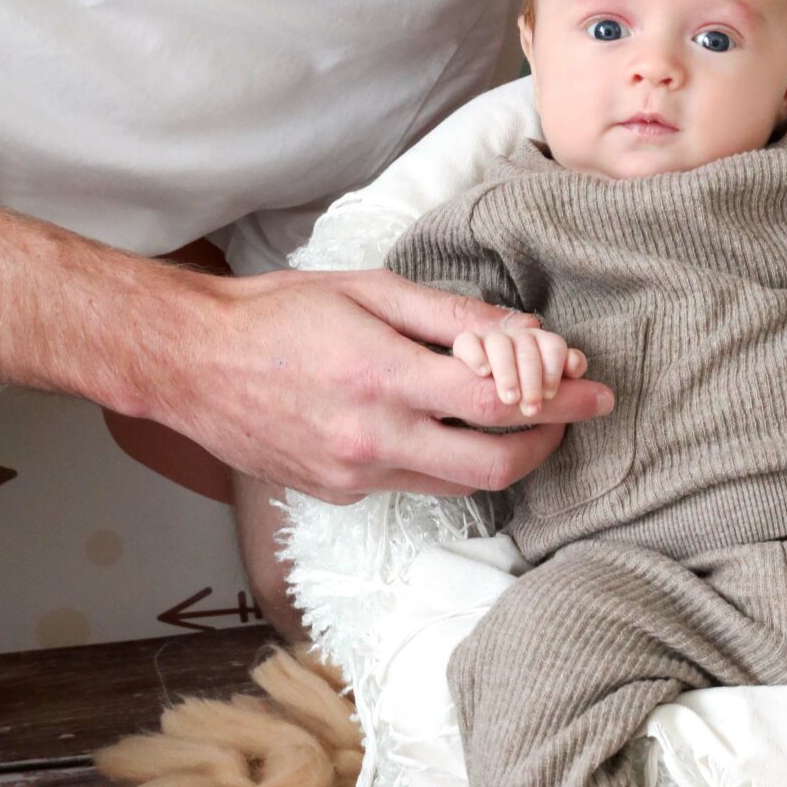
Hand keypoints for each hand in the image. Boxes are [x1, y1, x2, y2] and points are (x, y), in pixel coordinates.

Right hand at [151, 269, 613, 502]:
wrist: (192, 363)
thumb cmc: (279, 312)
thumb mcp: (371, 290)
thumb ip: (452, 316)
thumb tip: (526, 328)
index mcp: (383, 376)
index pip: (499, 400)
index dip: (559, 397)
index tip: (594, 385)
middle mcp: (372, 439)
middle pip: (494, 466)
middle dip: (547, 441)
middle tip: (569, 413)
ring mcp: (353, 476)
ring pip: (458, 485)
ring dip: (500, 455)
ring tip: (517, 417)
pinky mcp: (337, 496)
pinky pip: (413, 486)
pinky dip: (443, 460)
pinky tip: (442, 426)